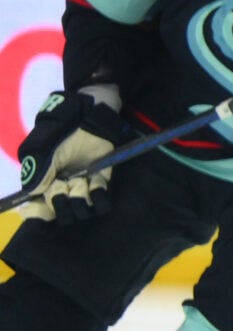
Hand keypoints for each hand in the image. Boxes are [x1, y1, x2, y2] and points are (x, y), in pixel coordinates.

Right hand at [14, 89, 128, 221]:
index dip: (39, 213)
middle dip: (61, 204)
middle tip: (63, 187)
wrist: (88, 117)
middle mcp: (62, 185)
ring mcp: (82, 183)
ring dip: (80, 199)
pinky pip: (101, 198)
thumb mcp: (43, 150)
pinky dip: (99, 196)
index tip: (40, 211)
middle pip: (60, 211)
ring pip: (81, 208)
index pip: (38, 206)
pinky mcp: (101, 178)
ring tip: (81, 182)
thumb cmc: (61, 132)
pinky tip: (95, 184)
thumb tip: (33, 194)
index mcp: (43, 180)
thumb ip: (38, 172)